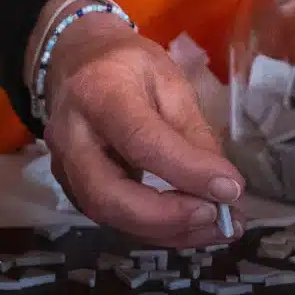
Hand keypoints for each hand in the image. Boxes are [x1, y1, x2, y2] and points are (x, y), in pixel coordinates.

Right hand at [41, 10, 242, 245]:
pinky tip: (189, 226)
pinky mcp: (71, 189)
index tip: (231, 189)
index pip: (140, 140)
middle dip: (167, 217)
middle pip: (108, 195)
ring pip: (109, 216)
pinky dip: (154, 229)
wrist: (76, 64)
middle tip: (217, 217)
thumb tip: (221, 185)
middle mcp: (71, 136)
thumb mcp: (168, 80)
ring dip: (166, 231)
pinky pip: (112, 219)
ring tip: (216, 227)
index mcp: (99, 93)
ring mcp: (63, 168)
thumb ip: (191, 131)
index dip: (186, 170)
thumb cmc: (128, 66)